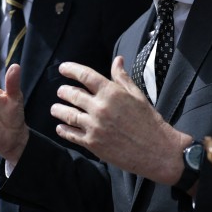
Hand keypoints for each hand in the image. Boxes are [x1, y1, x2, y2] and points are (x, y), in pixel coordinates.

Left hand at [53, 56, 189, 183]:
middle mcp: (100, 108)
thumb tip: (117, 60)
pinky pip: (72, 135)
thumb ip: (122, 78)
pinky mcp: (93, 144)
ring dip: (58, 110)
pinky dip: (63, 130)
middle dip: (63, 91)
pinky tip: (60, 127)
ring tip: (54, 108)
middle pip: (73, 95)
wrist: (156, 151)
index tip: (63, 68)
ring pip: (68, 115)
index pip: (85, 76)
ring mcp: (94, 127)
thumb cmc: (150, 122)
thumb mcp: (138, 96)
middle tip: (60, 91)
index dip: (71, 70)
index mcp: (112, 93)